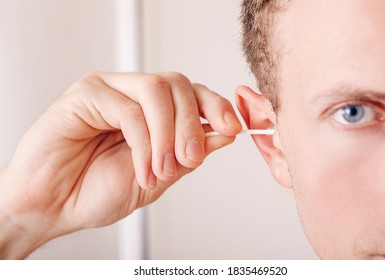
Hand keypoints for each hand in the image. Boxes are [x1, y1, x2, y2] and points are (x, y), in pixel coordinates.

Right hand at [0, 72, 241, 258]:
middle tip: (191, 158)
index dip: (216, 106)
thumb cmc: (97, 191)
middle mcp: (132, 94)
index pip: (191, 93)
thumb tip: (225, 134)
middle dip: (193, 123)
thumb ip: (188, 154)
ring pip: (156, 89)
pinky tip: (141, 168)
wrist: (53, 208)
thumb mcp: (158, 176)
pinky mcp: (86, 93)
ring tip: (161, 170)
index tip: (233, 128)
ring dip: (168, 134)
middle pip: (178, 84)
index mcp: (152, 112)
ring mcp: (110, 89)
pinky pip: (128, 109)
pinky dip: (144, 141)